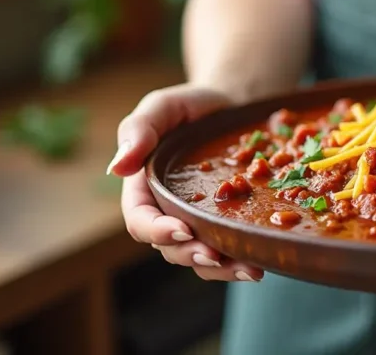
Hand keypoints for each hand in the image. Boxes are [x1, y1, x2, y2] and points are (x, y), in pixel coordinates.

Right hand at [109, 84, 264, 281]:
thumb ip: (137, 130)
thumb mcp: (161, 107)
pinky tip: (260, 263)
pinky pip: (226, 249)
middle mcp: (167, 212)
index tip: (182, 231)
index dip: (157, 231)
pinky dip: (240, 260)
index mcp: (143, 188)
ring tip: (250, 269)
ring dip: (221, 268)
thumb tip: (115, 168)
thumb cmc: (190, 106)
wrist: (232, 106)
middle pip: (170, 248)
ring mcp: (196, 220)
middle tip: (216, 256)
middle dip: (192, 255)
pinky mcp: (224, 222)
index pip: (140, 220)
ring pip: (200, 257)